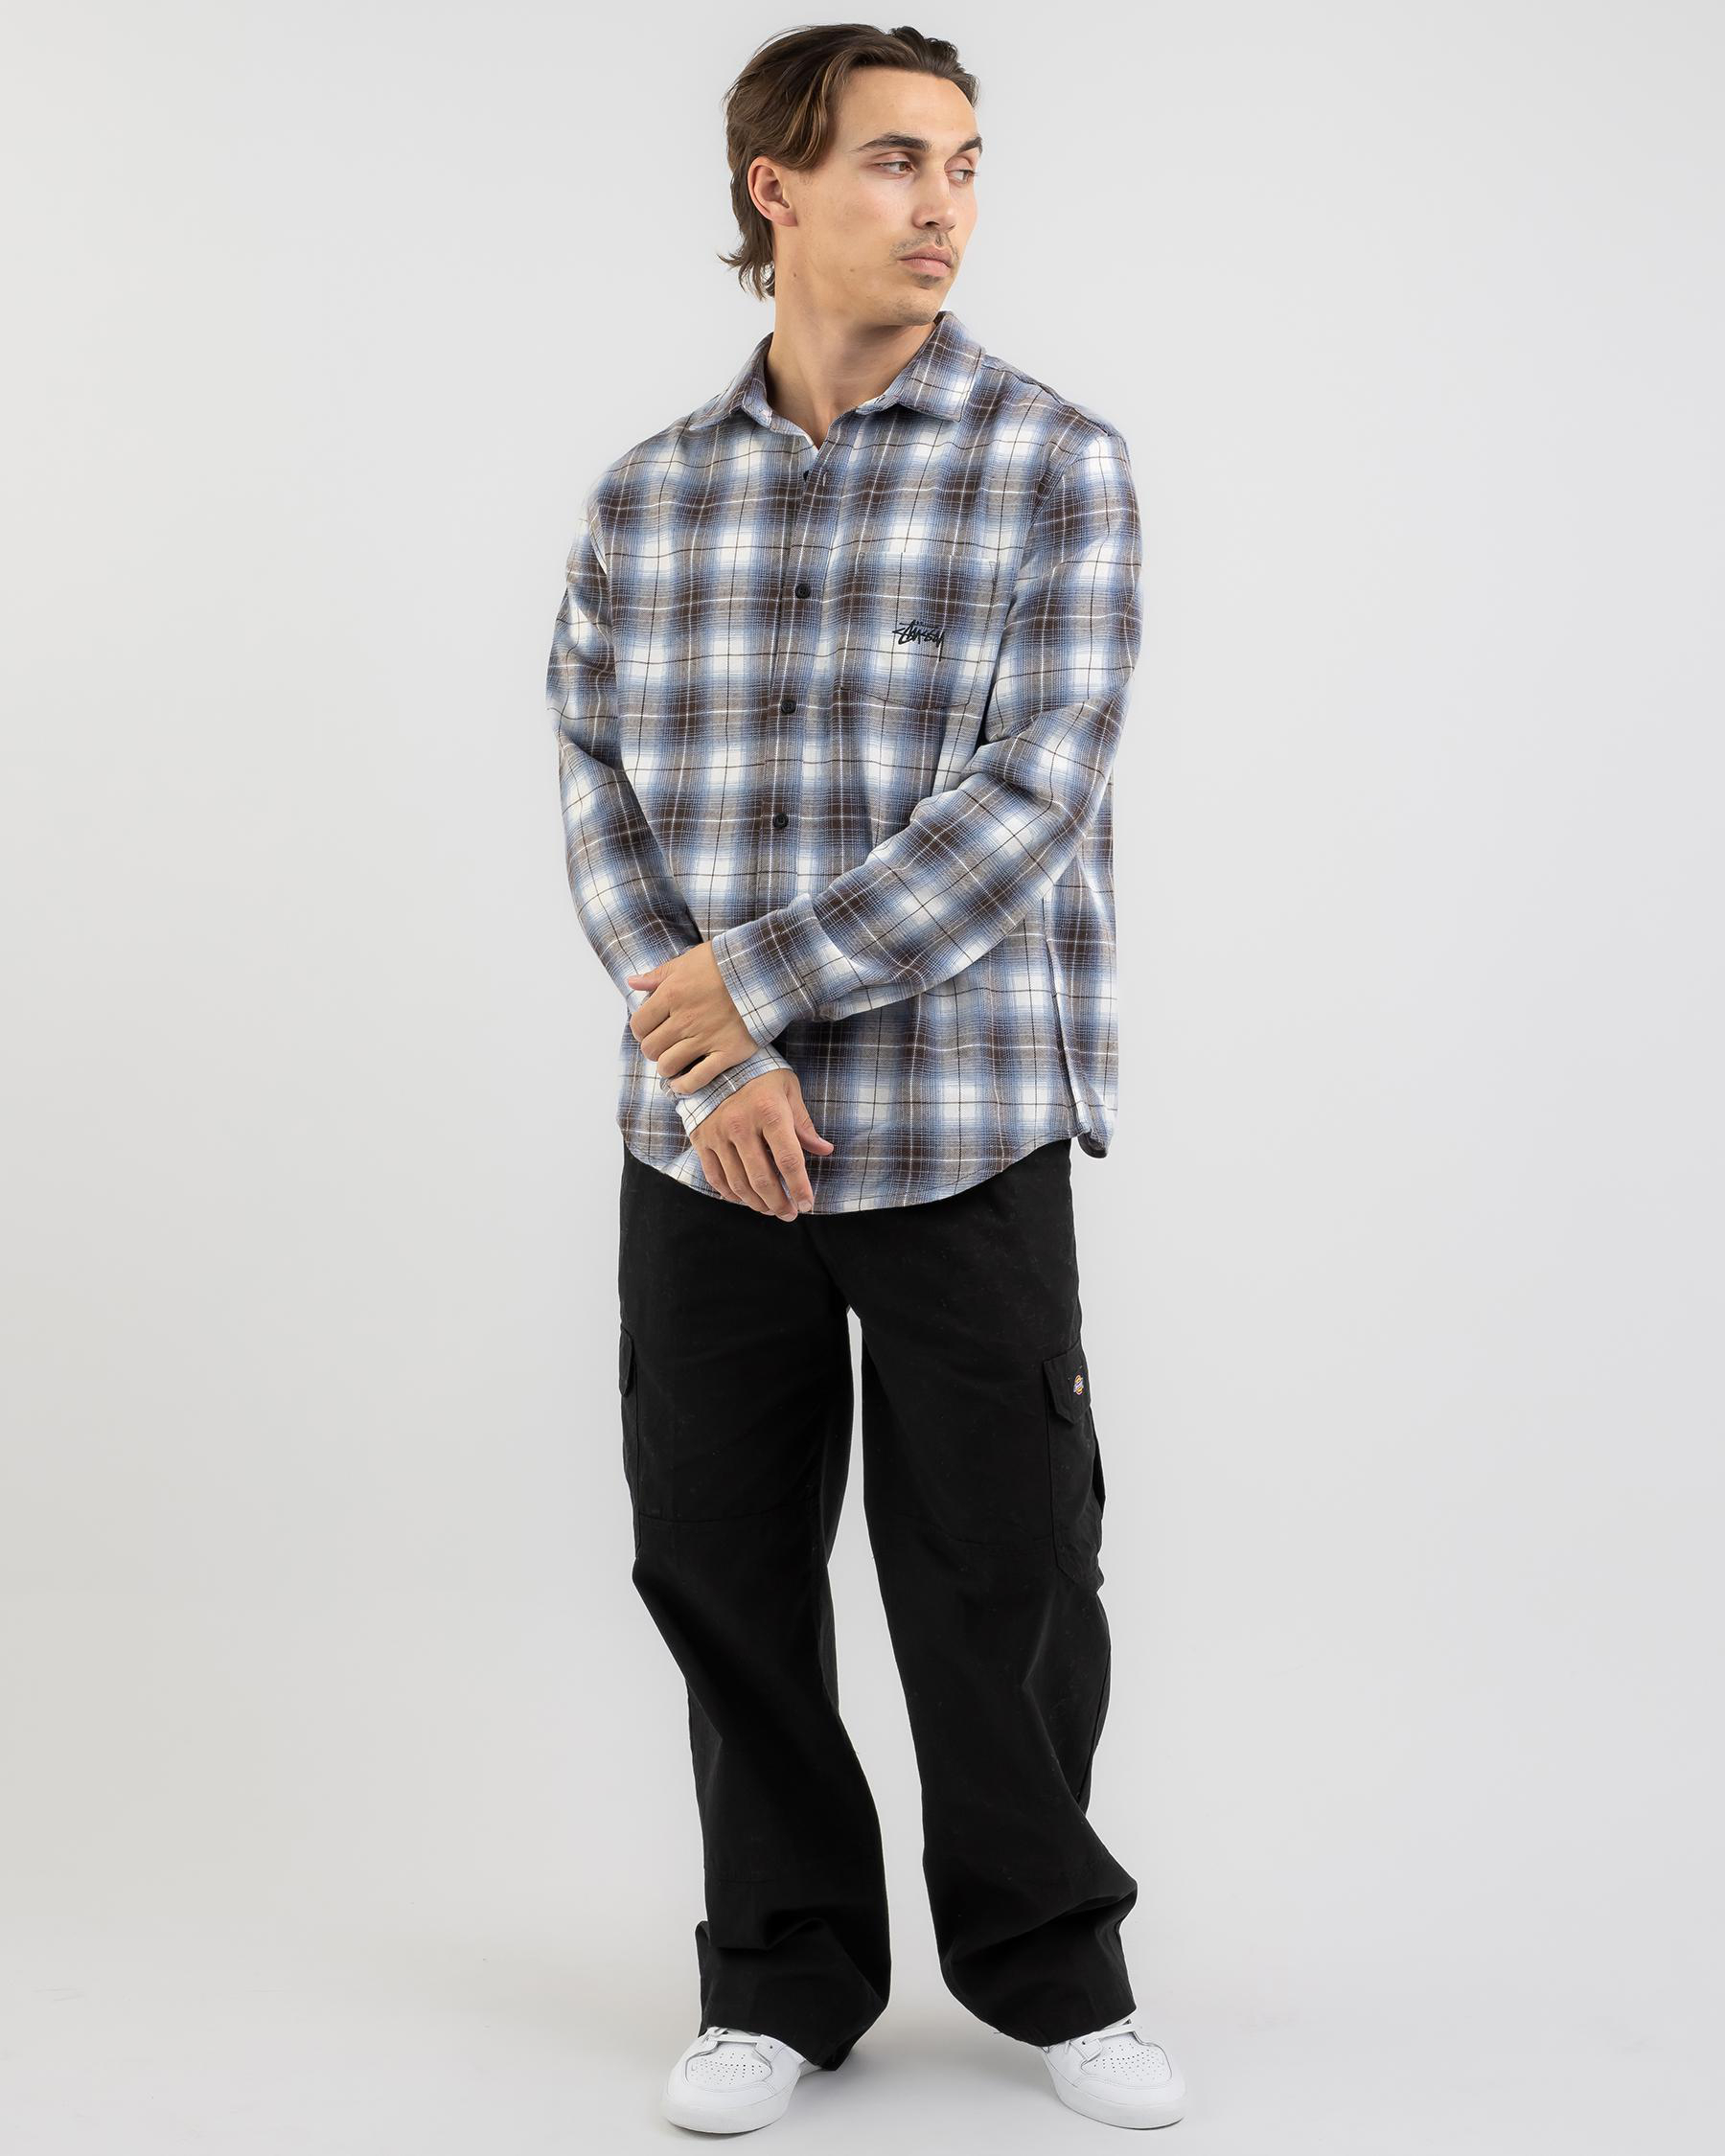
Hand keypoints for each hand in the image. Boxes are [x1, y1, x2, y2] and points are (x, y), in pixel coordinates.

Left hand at [625, 943, 761, 1091]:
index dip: (640, 1030)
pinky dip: (685, 1086)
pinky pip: (698, 1078)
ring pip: (668, 1065)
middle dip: (653, 1048)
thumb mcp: (687, 960)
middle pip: (651, 1048)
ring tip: (674, 1060)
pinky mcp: (728, 1052)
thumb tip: (631, 982)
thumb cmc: (725, 963)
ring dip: (667, 1066)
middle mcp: (685, 1019)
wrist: (765, 970)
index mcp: (672, 995)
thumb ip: (657, 974)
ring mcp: (706, 1038)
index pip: (638, 1025)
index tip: (649, 1029)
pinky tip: (682, 1083)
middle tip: (664, 1044)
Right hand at [686, 1069, 834, 1218]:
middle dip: (779, 1202)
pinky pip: (715, 1177)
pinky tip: (744, 1199)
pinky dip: (731, 1194)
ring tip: (771, 1210)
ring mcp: (718, 1134)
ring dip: (757, 1203)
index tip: (807, 1204)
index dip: (799, 1186)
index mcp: (769, 1112)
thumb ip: (803, 1124)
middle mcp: (741, 1125)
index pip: (788, 1159)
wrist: (714, 1060)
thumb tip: (824, 1150)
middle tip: (789, 1213)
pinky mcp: (702, 1140)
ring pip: (738, 1183)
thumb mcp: (788, 1089)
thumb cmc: (760, 1074)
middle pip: (762, 1178)